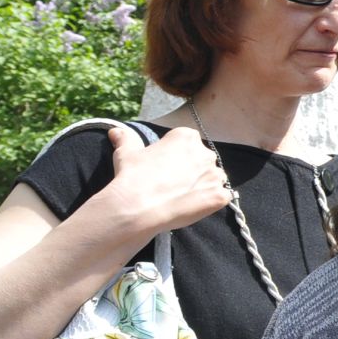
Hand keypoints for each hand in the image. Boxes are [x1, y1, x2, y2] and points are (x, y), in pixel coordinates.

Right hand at [101, 125, 232, 235]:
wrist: (138, 207)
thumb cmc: (132, 177)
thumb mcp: (126, 154)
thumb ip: (126, 139)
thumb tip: (116, 131)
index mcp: (186, 136)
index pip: (187, 143)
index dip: (175, 157)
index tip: (163, 168)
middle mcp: (206, 152)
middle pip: (202, 160)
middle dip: (191, 170)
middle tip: (171, 184)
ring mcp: (216, 175)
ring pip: (213, 178)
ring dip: (202, 186)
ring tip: (181, 197)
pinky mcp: (220, 196)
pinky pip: (221, 197)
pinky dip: (210, 202)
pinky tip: (192, 207)